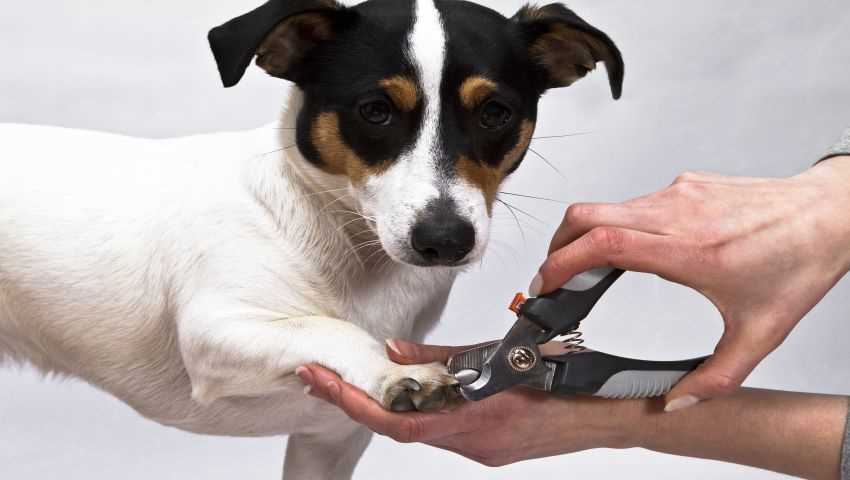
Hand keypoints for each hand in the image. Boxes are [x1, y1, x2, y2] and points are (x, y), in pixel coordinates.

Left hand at [296, 340, 639, 465]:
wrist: (604, 414)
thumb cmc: (563, 378)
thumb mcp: (500, 353)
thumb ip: (442, 358)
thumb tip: (393, 353)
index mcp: (477, 415)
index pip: (399, 420)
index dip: (354, 403)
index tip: (321, 382)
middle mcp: (474, 443)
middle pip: (401, 429)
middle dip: (356, 403)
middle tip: (321, 378)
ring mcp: (482, 452)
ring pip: (421, 432)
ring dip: (387, 408)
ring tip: (355, 382)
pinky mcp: (489, 451)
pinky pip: (443, 434)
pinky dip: (419, 413)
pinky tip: (409, 395)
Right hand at [533, 157, 849, 409]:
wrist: (831, 214)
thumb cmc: (800, 261)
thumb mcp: (761, 333)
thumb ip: (716, 379)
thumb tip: (677, 404)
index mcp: (689, 250)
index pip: (605, 243)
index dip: (563, 261)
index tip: (547, 282)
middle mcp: (677, 214)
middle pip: (588, 215)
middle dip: (557, 246)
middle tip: (551, 275)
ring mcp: (678, 194)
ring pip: (607, 206)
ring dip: (585, 235)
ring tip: (586, 266)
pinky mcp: (684, 185)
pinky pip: (634, 202)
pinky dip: (616, 225)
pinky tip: (631, 247)